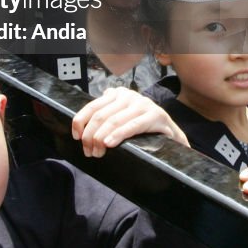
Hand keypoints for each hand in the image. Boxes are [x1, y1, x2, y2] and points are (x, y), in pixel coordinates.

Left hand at [71, 87, 188, 157]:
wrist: (171, 132)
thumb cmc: (142, 127)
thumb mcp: (121, 117)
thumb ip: (105, 114)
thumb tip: (81, 124)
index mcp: (118, 94)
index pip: (93, 106)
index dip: (80, 121)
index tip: (76, 136)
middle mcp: (129, 95)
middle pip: (101, 115)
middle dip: (90, 135)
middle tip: (89, 151)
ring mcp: (143, 104)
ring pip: (113, 120)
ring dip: (101, 138)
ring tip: (97, 152)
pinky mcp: (155, 115)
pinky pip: (133, 125)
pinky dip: (119, 134)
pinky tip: (110, 143)